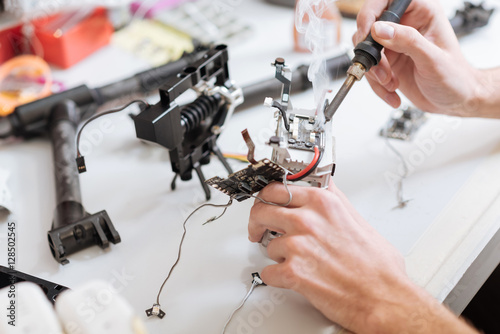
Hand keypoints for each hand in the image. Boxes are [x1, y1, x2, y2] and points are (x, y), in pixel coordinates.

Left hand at [248, 182, 477, 332]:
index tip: (264, 202)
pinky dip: (276, 277)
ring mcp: (298, 245)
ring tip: (296, 260)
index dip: (267, 198)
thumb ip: (335, 200)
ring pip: (267, 244)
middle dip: (257, 221)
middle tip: (259, 229)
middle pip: (262, 210)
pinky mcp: (293, 271)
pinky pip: (267, 272)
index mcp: (323, 202)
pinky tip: (290, 276)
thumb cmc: (377, 265)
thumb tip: (325, 187)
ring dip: (277, 254)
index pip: (277, 188)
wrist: (383, 297)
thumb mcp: (358, 218)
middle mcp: (308, 219)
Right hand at [354, 0, 484, 116]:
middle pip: (370, 28)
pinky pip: (369, 70)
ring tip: (391, 83)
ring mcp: (394, 44)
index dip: (372, 14)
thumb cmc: (455, 77)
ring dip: (374, 72)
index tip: (367, 34)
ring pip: (366, 52)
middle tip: (383, 70)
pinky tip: (392, 90)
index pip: (388, 1)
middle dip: (372, 54)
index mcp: (422, 12)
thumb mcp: (432, 59)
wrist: (454, 100)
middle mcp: (405, 25)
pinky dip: (377, 84)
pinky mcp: (387, 61)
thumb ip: (407, 41)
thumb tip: (380, 29)